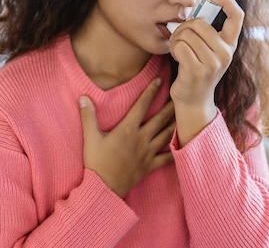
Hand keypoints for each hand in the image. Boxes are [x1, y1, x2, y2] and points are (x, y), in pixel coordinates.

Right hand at [80, 78, 175, 197]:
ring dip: (175, 123)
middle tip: (181, 95)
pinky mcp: (150, 166)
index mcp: (127, 129)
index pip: (142, 105)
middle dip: (170, 105)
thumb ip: (88, 116)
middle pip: (160, 118)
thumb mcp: (90, 137)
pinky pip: (167, 157)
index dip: (151, 91)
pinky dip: (176, 151)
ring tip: (184, 114)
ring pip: (166, 134)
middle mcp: (141, 138)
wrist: (104, 188)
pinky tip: (183, 145)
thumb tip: (83, 97)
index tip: (160, 80)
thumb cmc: (96, 162)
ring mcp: (148, 152)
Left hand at [169, 0, 243, 144]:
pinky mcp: (197, 71)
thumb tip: (199, 4)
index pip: (237, 15)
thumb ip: (208, 31)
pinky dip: (173, 49)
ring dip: (177, 39)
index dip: (226, 0)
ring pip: (187, 34)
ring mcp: (213, 63)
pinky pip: (179, 47)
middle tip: (180, 37)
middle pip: (199, 23)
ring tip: (178, 49)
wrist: (194, 100)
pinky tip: (176, 57)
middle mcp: (225, 53)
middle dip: (184, 27)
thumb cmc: (197, 69)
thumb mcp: (210, 50)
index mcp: (230, 44)